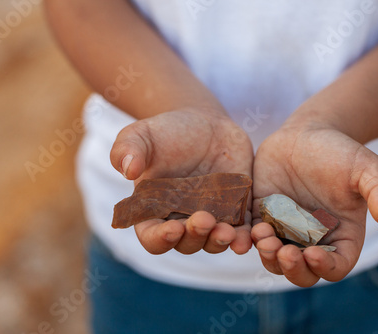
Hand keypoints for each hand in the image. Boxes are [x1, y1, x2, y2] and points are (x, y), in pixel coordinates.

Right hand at [110, 109, 253, 254]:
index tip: (172, 229)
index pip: (152, 237)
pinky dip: (245, 238)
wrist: (204, 125)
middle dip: (196, 237)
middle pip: (187, 243)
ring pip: (214, 242)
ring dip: (221, 241)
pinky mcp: (236, 211)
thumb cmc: (166, 132)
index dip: (160, 239)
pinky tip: (250, 236)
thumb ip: (128, 149)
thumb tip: (127, 169)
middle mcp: (181, 221)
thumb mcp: (141, 135)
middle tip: (205, 220)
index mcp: (153, 211)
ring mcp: (211, 219)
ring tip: (229, 231)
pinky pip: (241, 231)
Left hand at [251, 124, 377, 286]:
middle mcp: (313, 241)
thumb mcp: (366, 167)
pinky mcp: (263, 218)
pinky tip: (251, 229)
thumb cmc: (341, 151)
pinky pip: (254, 238)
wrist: (307, 134)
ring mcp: (286, 232)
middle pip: (302, 273)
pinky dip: (250, 240)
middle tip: (284, 253)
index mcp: (342, 237)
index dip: (325, 268)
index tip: (312, 254)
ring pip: (274, 260)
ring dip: (268, 257)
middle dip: (292, 269)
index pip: (336, 267)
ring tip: (264, 238)